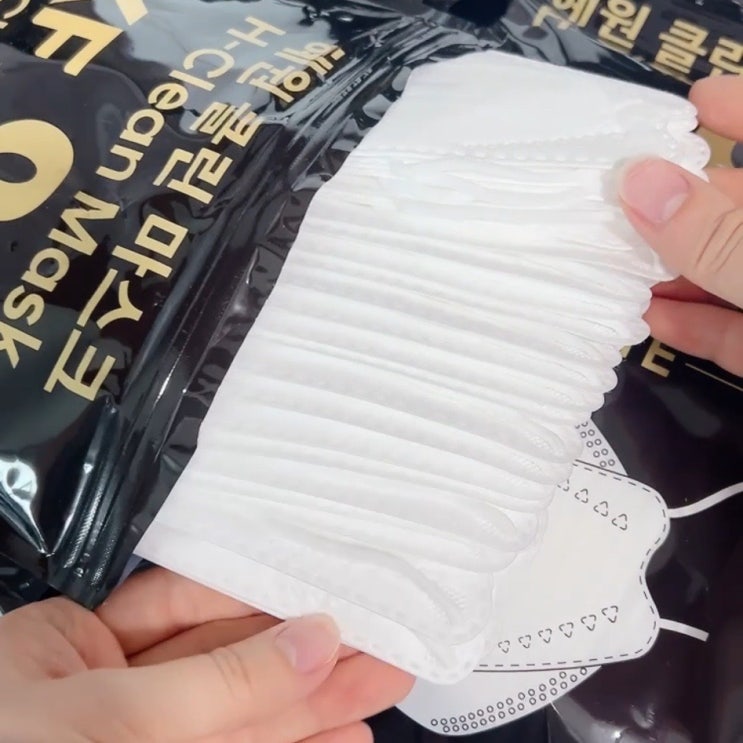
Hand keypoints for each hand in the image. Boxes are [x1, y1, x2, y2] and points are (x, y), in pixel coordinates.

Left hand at [0, 568, 412, 741]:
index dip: (261, 597)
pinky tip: (342, 735)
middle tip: (375, 641)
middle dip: (304, 652)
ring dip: (316, 704)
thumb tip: (313, 639)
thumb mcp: (113, 718)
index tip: (325, 593)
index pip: (184, 601)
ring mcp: (139, 742)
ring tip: (381, 685)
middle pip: (227, 659)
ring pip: (243, 716)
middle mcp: (106, 693)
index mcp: (67, 646)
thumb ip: (219, 681)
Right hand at [618, 74, 742, 375]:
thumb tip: (638, 182)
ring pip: (727, 274)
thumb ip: (718, 234)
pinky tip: (647, 318)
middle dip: (678, 205)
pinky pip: (733, 331)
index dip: (741, 110)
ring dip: (671, 272)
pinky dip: (691, 325)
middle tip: (610, 198)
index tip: (692, 99)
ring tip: (609, 260)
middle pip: (737, 211)